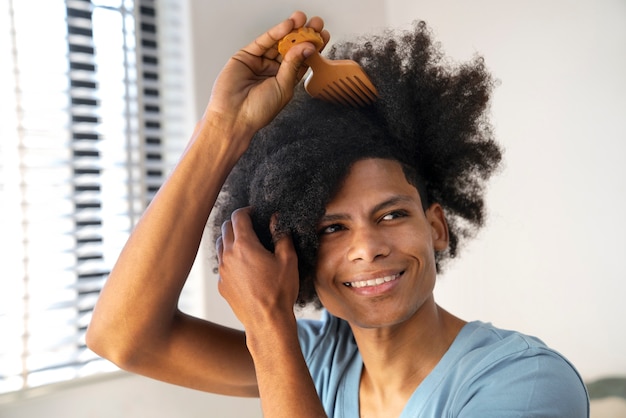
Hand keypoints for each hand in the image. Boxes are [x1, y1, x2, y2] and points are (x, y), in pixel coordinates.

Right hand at [204, 11, 328, 142]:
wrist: (234, 117)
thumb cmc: (258, 111)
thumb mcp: (284, 88)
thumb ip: (294, 65)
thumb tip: (307, 47)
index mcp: (286, 81)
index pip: (302, 60)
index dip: (313, 47)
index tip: (324, 36)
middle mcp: (273, 70)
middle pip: (291, 48)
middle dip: (303, 35)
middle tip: (316, 24)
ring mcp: (260, 62)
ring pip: (278, 42)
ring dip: (291, 30)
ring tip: (302, 20)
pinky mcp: (246, 56)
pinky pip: (263, 41)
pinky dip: (276, 32)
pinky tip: (287, 26)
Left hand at [216, 208, 298, 327]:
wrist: (267, 322)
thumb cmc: (280, 291)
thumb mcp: (288, 260)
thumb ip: (281, 235)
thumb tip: (277, 219)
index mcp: (244, 245)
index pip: (238, 217)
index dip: (247, 211)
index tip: (256, 213)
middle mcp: (228, 255)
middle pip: (225, 228)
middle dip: (238, 223)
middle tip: (252, 226)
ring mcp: (222, 271)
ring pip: (220, 245)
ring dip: (231, 239)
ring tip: (246, 244)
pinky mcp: (222, 285)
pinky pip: (222, 264)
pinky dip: (229, 258)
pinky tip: (244, 266)